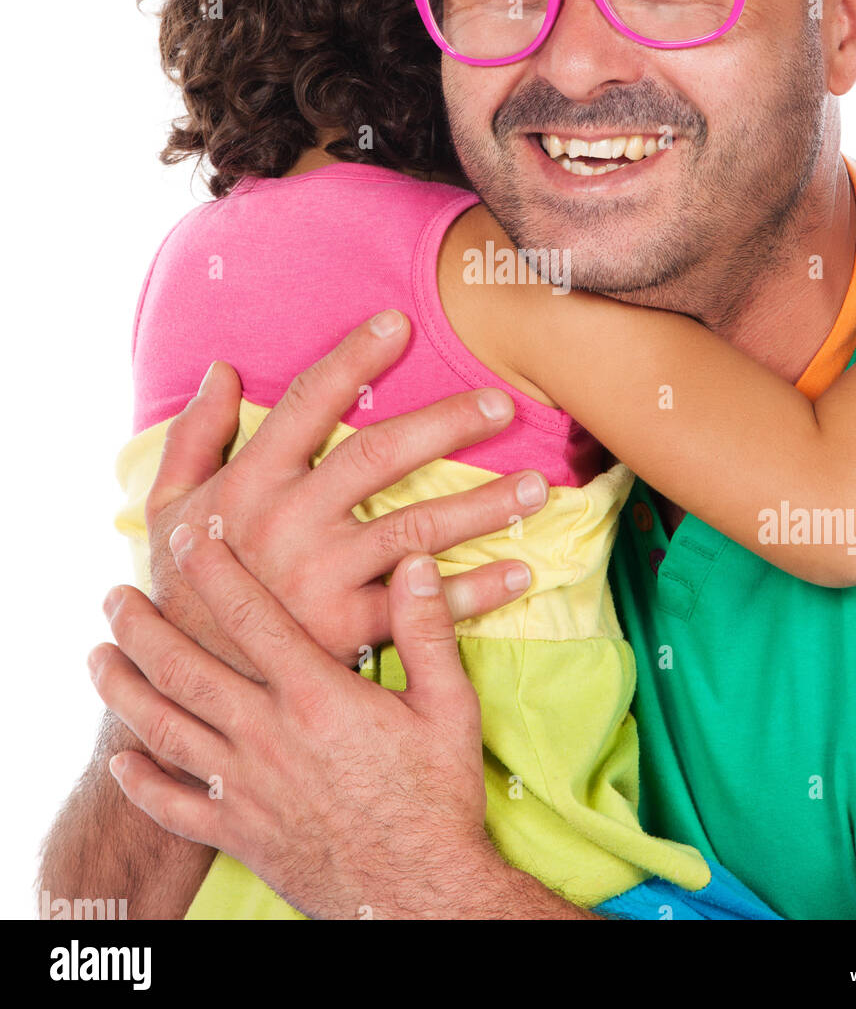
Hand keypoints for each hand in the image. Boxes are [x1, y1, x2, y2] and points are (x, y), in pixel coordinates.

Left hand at [90, 529, 511, 919]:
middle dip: (143, 626)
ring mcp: (245, 789)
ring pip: (165, 730)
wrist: (420, 894)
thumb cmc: (438, 798)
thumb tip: (415, 563)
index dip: (214, 571)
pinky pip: (174, 807)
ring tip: (97, 656)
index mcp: (316, 697)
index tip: (189, 537)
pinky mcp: (238, 834)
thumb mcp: (449, 705)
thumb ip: (426, 630)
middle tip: (116, 594)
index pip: (251, 617)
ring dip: (124, 689)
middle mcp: (267, 737)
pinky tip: (121, 763)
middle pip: (185, 669)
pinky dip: (141, 784)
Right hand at [145, 309, 547, 673]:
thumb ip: (192, 436)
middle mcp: (286, 522)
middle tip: (502, 405)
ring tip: (536, 487)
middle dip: (447, 424)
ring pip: (417, 526)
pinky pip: (424, 608)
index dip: (354, 357)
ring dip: (484, 505)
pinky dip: (477, 593)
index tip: (400, 322)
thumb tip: (221, 370)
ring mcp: (319, 578)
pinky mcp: (345, 635)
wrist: (183, 686)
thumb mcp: (167, 507)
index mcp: (249, 481)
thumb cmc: (184, 587)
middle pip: (380, 455)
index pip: (309, 401)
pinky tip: (520, 572)